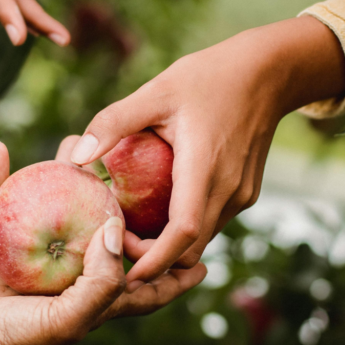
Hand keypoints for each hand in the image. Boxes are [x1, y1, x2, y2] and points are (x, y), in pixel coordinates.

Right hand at [0, 141, 206, 344]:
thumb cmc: (15, 342)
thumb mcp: (70, 320)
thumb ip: (102, 280)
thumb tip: (118, 228)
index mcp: (95, 298)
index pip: (146, 287)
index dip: (176, 275)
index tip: (204, 261)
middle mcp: (70, 276)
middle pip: (104, 234)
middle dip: (124, 205)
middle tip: (140, 168)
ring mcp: (33, 259)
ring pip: (55, 208)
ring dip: (64, 177)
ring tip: (74, 144)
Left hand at [67, 17, 344, 287]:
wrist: (269, 72)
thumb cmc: (209, 76)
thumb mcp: (156, 91)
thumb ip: (113, 123)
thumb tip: (75, 157)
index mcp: (204, 168)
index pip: (182, 233)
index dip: (153, 261)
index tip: (123, 272)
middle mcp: (229, 191)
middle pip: (190, 249)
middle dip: (154, 258)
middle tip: (117, 239)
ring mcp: (241, 195)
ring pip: (202, 239)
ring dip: (170, 244)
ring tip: (134, 225)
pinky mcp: (246, 193)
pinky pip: (213, 222)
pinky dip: (186, 227)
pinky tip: (161, 206)